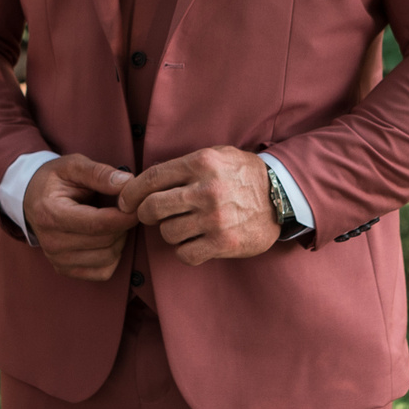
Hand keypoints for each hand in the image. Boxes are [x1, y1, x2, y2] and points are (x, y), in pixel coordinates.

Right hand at [23, 153, 136, 281]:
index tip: (138, 206)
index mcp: (51, 214)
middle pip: (105, 242)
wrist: (31, 198)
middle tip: (127, 210)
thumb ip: (99, 173)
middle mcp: (51, 242)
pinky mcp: (65, 269)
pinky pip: (103, 271)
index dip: (124, 217)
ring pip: (107, 258)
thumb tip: (127, 182)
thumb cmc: (55, 180)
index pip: (97, 224)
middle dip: (124, 226)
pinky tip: (107, 238)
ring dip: (120, 240)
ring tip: (115, 221)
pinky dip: (112, 256)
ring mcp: (57, 259)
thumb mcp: (73, 165)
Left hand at [116, 146, 282, 265]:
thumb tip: (145, 179)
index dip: (131, 192)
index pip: (152, 178)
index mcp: (201, 163)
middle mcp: (206, 190)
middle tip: (151, 216)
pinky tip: (195, 243)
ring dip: (170, 232)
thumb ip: (185, 164)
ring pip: (167, 233)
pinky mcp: (223, 242)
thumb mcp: (218, 155)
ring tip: (184, 227)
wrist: (282, 197)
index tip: (125, 202)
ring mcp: (215, 218)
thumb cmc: (244, 175)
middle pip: (152, 208)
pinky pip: (185, 254)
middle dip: (145, 214)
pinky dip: (185, 251)